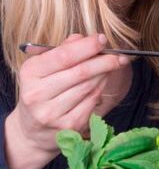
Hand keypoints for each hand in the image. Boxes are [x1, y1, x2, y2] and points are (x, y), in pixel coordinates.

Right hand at [4, 33, 128, 168]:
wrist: (33, 129)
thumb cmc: (44, 88)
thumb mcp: (46, 65)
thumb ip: (66, 49)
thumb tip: (89, 38)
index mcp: (30, 72)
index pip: (64, 56)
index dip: (88, 46)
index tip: (103, 39)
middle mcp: (37, 94)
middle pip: (81, 72)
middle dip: (105, 61)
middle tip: (119, 55)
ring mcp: (52, 113)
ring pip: (90, 86)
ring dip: (105, 73)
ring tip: (110, 67)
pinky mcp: (67, 126)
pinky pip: (93, 100)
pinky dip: (101, 89)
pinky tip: (101, 83)